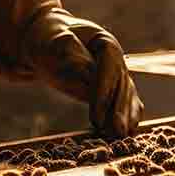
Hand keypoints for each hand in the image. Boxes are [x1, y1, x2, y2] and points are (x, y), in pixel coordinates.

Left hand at [21, 12, 143, 136]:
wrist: (47, 44)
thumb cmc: (48, 39)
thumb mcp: (51, 40)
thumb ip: (67, 49)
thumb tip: (84, 66)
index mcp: (104, 42)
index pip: (109, 66)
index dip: (105, 91)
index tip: (97, 115)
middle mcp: (115, 58)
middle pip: (122, 83)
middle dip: (118, 108)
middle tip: (116, 130)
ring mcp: (116, 73)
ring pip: (126, 95)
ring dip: (125, 116)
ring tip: (121, 136)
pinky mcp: (112, 88)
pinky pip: (124, 102)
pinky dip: (126, 117)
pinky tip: (127, 133)